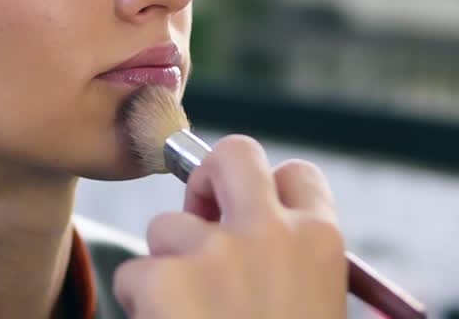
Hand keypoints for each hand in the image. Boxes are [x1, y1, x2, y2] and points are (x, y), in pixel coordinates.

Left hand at [113, 135, 347, 318]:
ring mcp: (214, 252)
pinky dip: (142, 305)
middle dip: (209, 181)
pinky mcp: (163, 280)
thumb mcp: (310, 309)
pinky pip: (136, 273)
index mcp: (322, 244)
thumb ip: (287, 266)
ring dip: (168, 269)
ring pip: (167, 227)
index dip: (270, 194)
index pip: (296, 174)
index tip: (252, 222)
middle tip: (198, 226)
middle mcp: (270, 233)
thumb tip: (227, 225)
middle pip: (232, 155)